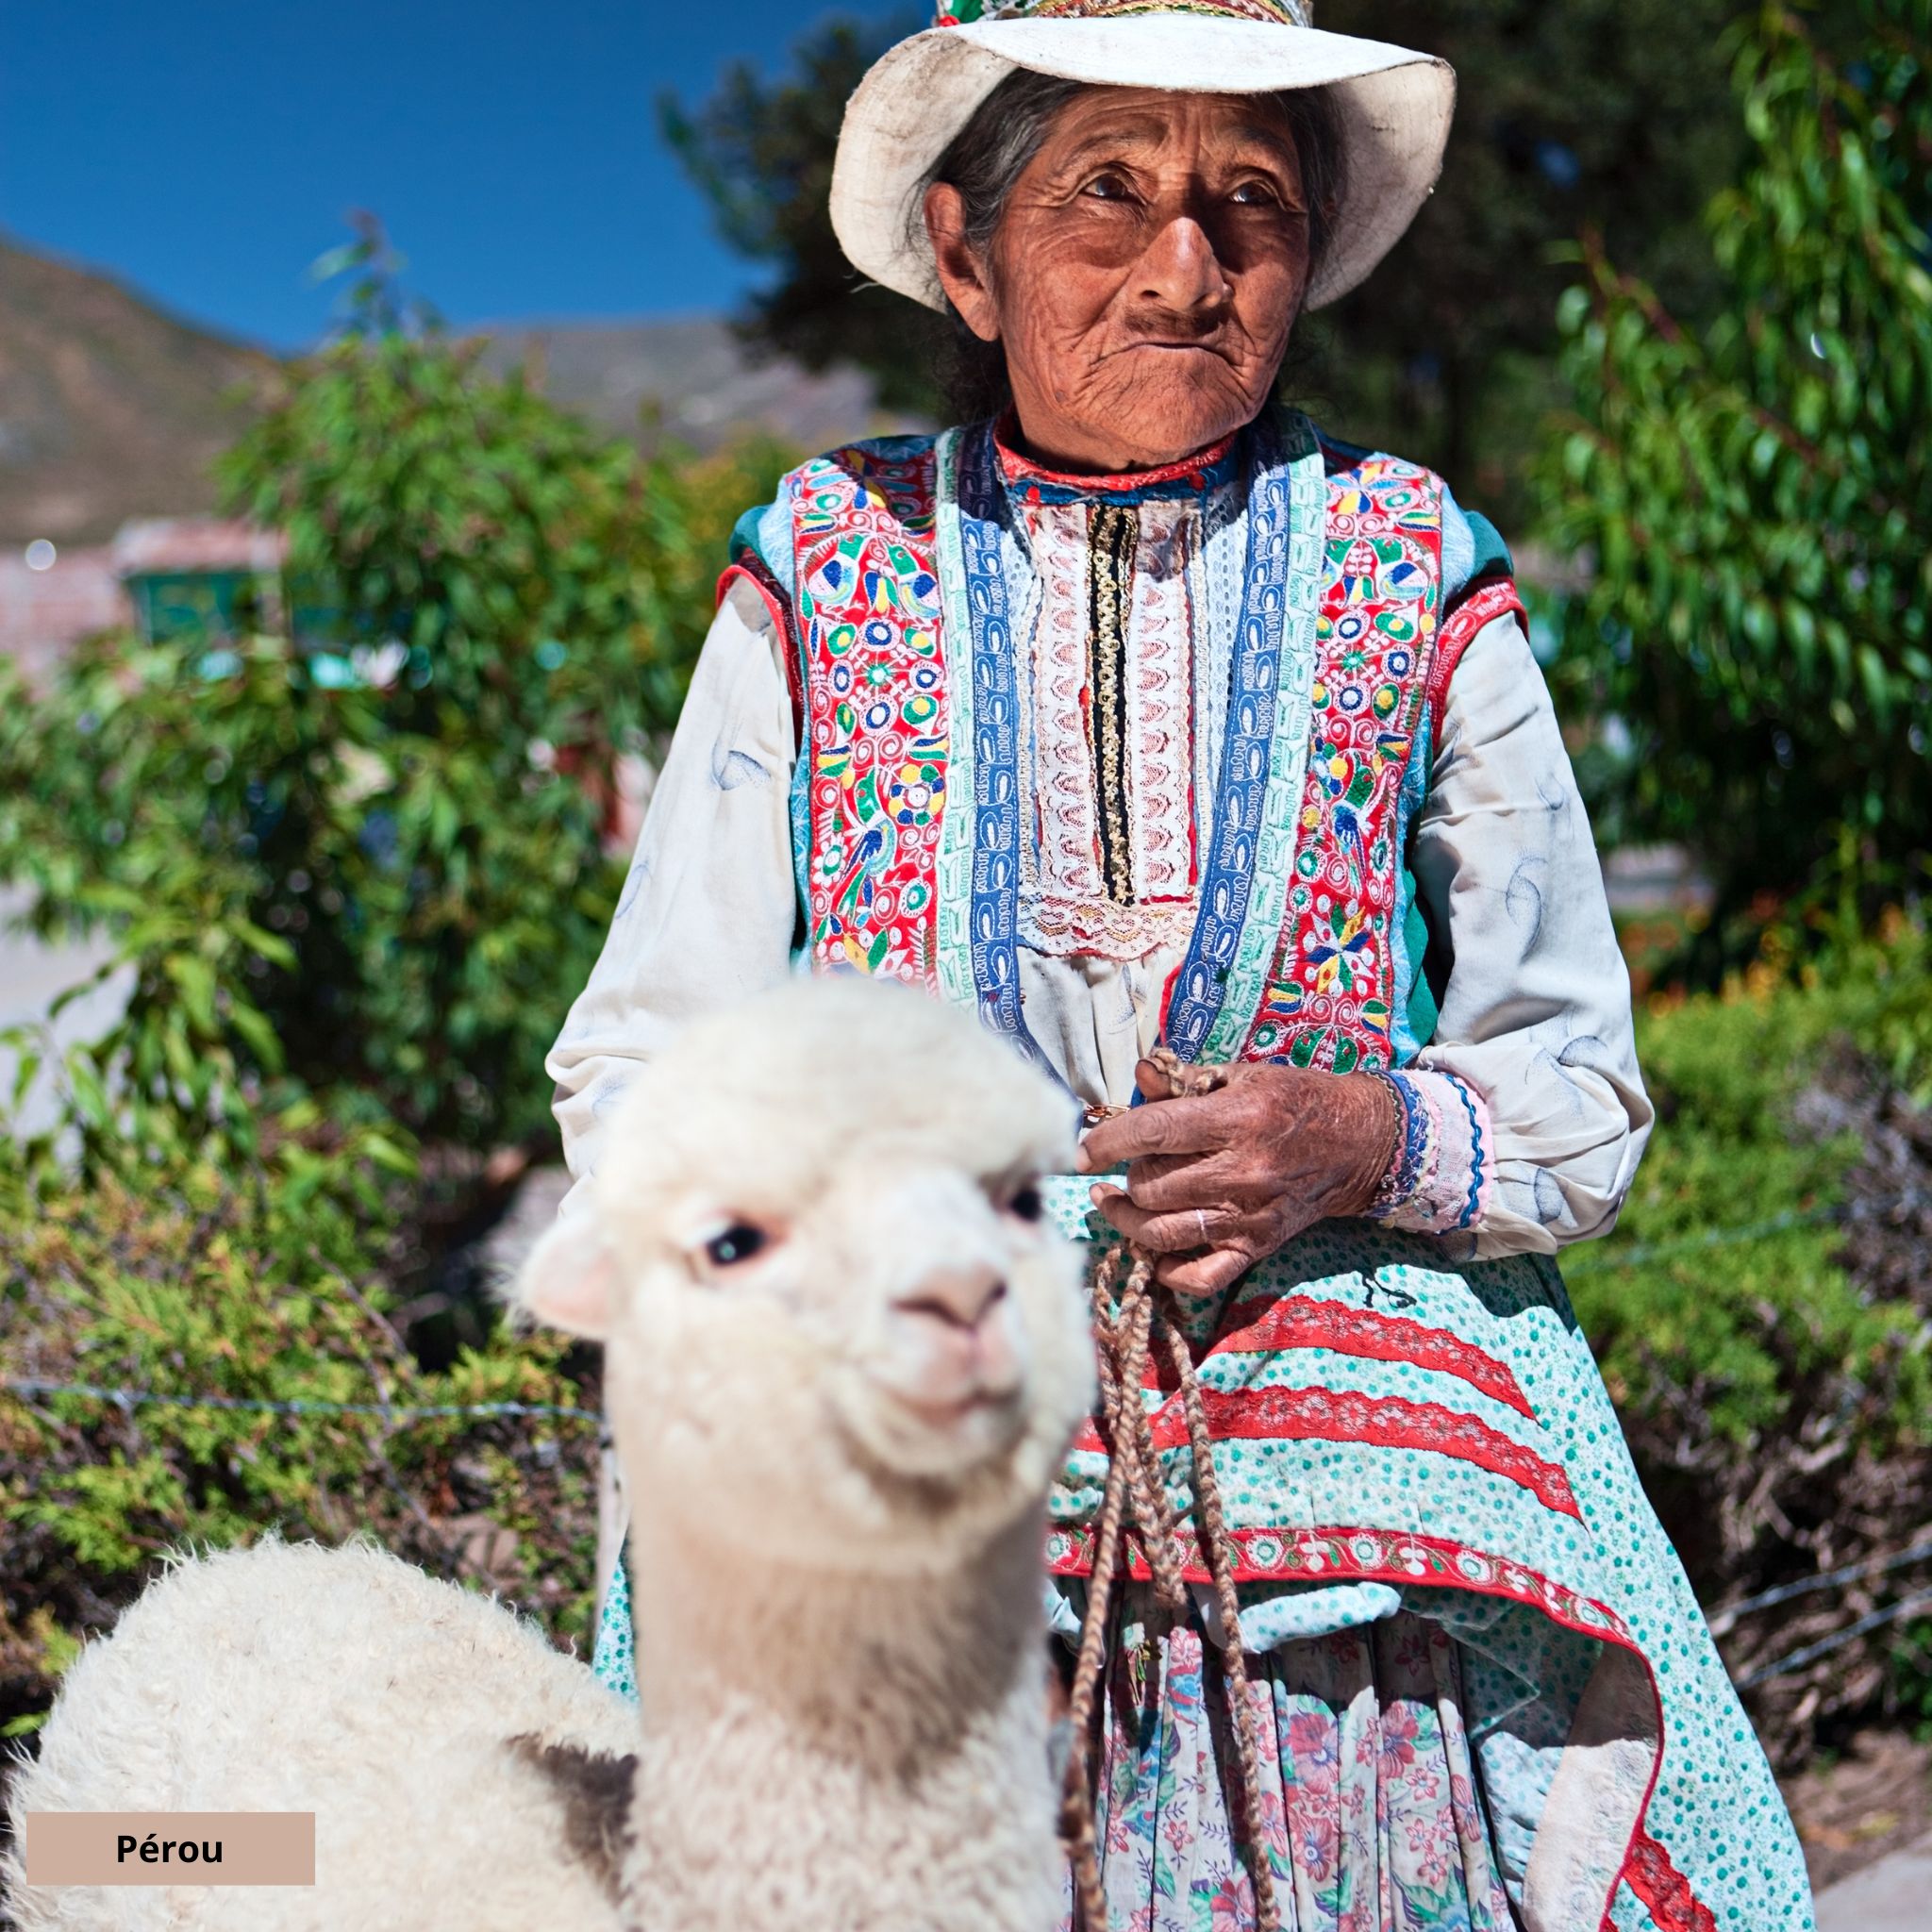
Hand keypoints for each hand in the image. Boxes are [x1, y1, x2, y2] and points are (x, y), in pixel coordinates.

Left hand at [1075, 1057, 1398, 1295]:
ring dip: (1127, 1220)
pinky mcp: (1257, 1246)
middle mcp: (1242, 1171)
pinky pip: (1201, 1276)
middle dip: (1127, 1176)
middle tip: (1128, 1166)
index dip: (1108, 1142)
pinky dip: (1169, 1270)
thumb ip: (1185, 1078)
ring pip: (1164, 1233)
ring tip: (1115, 1203)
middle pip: (1152, 1187)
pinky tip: (1154, 1248)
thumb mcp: (1241, 1076)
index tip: (1080, 1150)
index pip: (1155, 1133)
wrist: (1357, 1142)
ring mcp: (1249, 1215)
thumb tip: (1141, 1074)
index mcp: (1236, 1119)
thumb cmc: (1292, 1101)